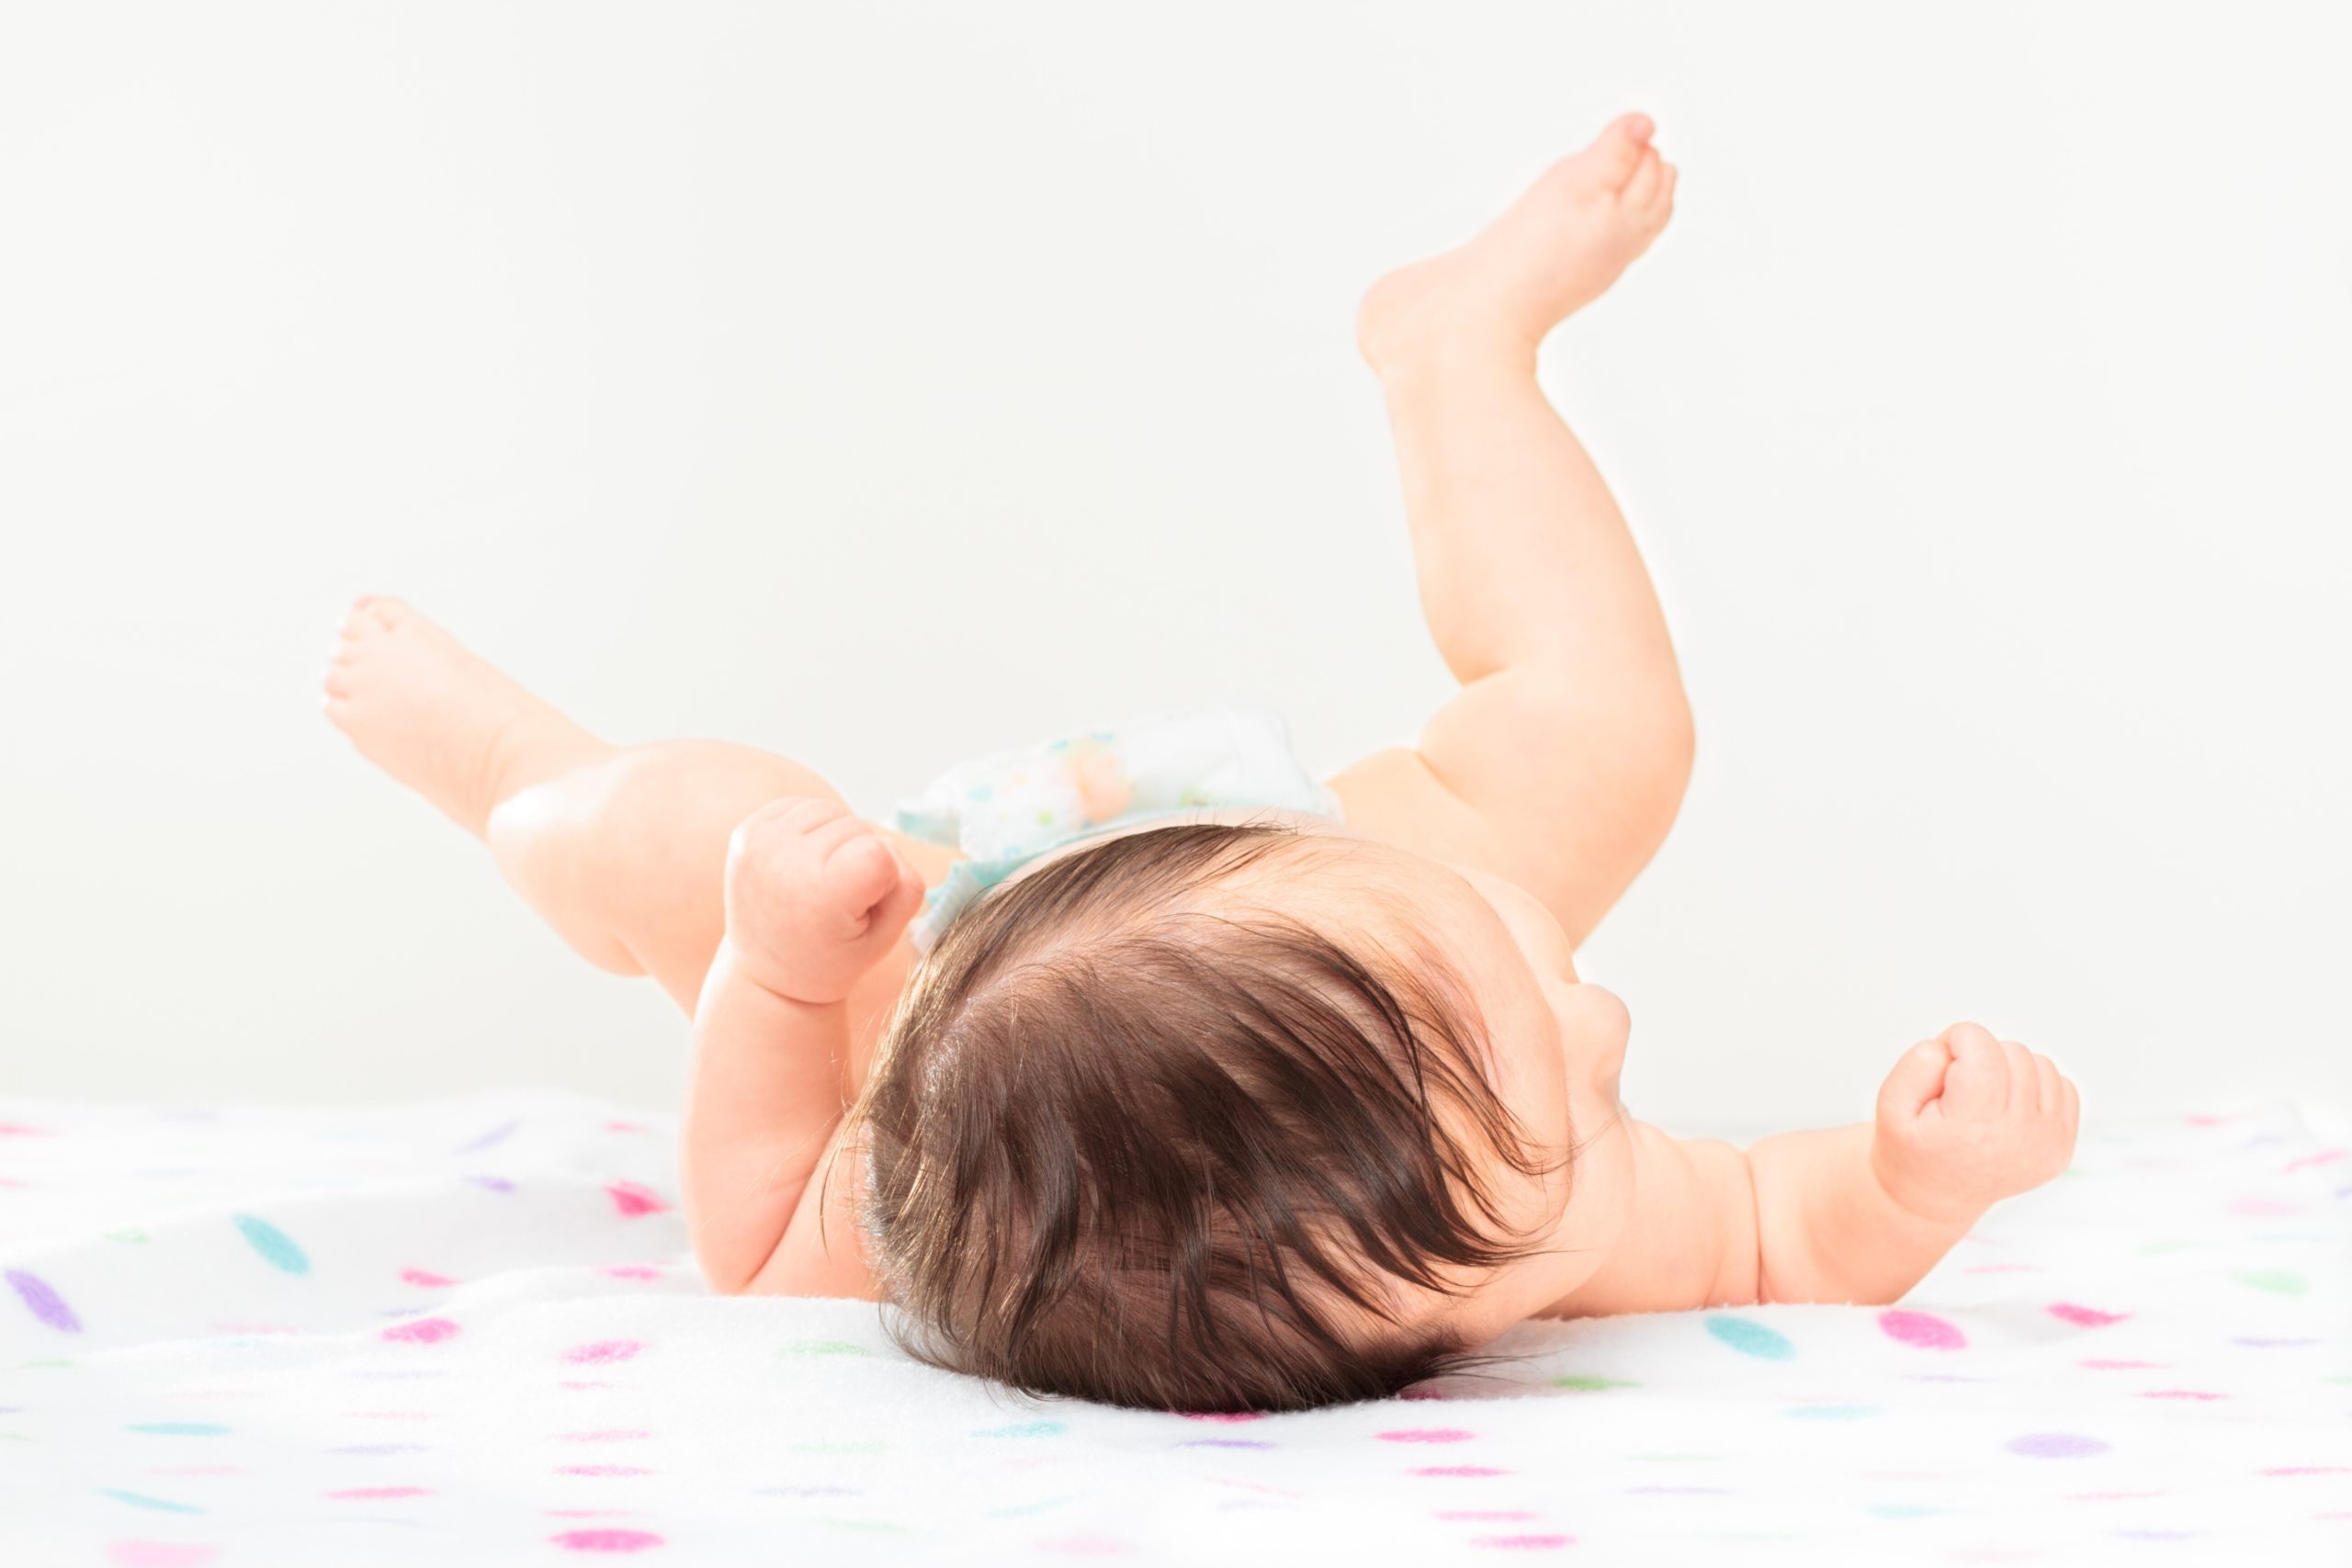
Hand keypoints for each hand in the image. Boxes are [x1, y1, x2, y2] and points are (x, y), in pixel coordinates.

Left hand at [721, 798, 924, 1004]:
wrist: (768, 972)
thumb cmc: (834, 958)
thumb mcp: (887, 939)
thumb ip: (908, 886)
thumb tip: (882, 842)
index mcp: (818, 895)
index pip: (879, 850)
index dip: (882, 879)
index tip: (857, 909)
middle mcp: (783, 862)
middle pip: (858, 827)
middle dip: (860, 859)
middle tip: (836, 903)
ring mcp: (760, 843)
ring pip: (831, 810)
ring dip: (837, 839)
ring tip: (821, 880)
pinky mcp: (747, 831)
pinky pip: (802, 806)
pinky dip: (813, 830)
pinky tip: (803, 864)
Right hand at [1870, 1022, 2079, 1224]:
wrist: (1937, 1196)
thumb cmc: (1913, 1146)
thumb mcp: (1891, 1105)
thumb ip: (1917, 1066)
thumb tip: (1955, 1048)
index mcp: (1972, 1127)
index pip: (1983, 1050)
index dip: (1959, 1039)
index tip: (1944, 1062)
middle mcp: (2017, 1137)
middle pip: (2012, 1052)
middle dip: (1982, 1054)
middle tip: (1959, 1083)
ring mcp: (2046, 1145)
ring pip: (2041, 1065)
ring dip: (2010, 1069)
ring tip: (1983, 1095)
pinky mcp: (2062, 1147)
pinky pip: (2063, 1087)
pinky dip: (2036, 1086)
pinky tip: (2008, 1106)